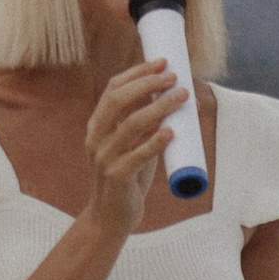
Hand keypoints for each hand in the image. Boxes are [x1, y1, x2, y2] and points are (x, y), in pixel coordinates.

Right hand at [82, 57, 182, 239]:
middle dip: (148, 84)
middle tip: (174, 77)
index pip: (113, 89)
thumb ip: (146, 123)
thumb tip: (174, 94)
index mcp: (97, 125)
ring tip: (182, 97)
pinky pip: (137, 156)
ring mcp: (104, 157)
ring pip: (131, 124)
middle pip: (119, 100)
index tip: (163, 62)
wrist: (111, 216)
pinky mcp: (116, 177)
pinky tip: (171, 132)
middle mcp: (96, 137)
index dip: (138, 73)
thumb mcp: (133, 144)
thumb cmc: (128, 176)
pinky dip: (155, 142)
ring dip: (159, 107)